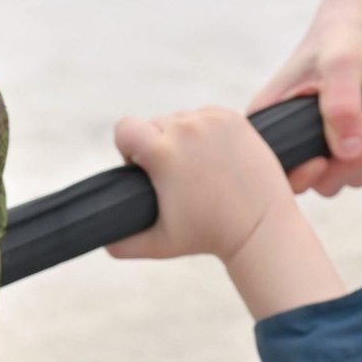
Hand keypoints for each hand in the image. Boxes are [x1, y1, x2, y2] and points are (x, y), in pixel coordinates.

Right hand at [108, 107, 347, 317]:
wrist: (260, 226)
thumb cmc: (206, 237)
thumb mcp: (158, 244)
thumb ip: (121, 244)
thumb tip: (101, 239)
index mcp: (164, 153)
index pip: (124, 128)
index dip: (127, 148)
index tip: (143, 168)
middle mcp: (187, 129)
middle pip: (152, 124)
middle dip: (156, 146)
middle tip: (175, 177)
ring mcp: (212, 121)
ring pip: (179, 119)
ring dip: (181, 137)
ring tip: (197, 168)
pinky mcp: (232, 118)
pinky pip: (204, 116)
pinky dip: (204, 132)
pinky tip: (214, 158)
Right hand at [247, 0, 361, 195]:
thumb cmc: (343, 35)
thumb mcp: (341, 64)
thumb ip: (342, 106)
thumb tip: (350, 151)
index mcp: (271, 121)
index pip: (277, 170)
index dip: (302, 176)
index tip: (326, 158)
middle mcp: (291, 138)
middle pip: (319, 181)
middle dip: (356, 159)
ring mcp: (319, 145)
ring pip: (346, 177)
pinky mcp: (344, 146)